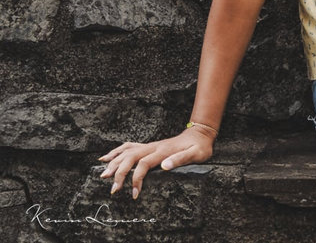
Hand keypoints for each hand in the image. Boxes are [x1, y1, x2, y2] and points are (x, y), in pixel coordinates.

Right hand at [98, 127, 214, 198]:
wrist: (200, 134)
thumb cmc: (199, 147)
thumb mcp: (195, 154)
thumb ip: (180, 159)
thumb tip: (164, 166)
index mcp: (163, 151)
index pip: (144, 164)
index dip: (137, 178)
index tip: (134, 193)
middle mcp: (153, 147)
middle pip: (130, 158)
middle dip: (119, 173)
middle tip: (114, 189)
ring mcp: (149, 146)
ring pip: (126, 152)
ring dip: (113, 162)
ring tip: (104, 175)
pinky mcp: (148, 146)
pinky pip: (128, 147)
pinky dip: (115, 152)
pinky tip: (105, 158)